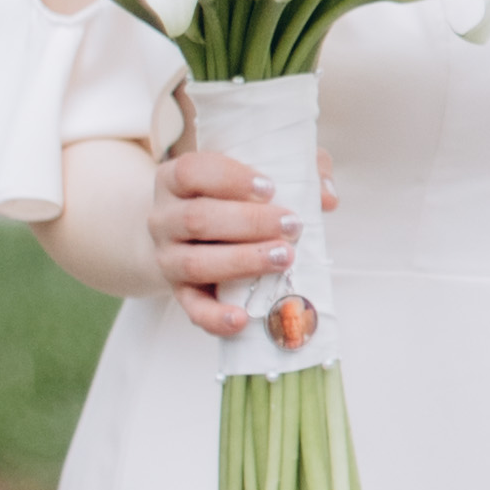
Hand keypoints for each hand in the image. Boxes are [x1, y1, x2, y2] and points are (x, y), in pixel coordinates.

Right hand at [148, 111, 335, 340]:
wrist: (189, 237)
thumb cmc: (234, 198)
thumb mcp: (259, 175)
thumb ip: (299, 172)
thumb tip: (327, 197)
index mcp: (175, 179)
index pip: (191, 171)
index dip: (229, 179)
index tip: (271, 188)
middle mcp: (163, 218)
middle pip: (197, 218)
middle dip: (249, 222)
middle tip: (292, 225)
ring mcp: (167, 258)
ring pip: (195, 263)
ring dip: (242, 262)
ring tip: (284, 258)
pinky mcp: (180, 293)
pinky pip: (192, 308)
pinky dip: (215, 317)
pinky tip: (242, 318)